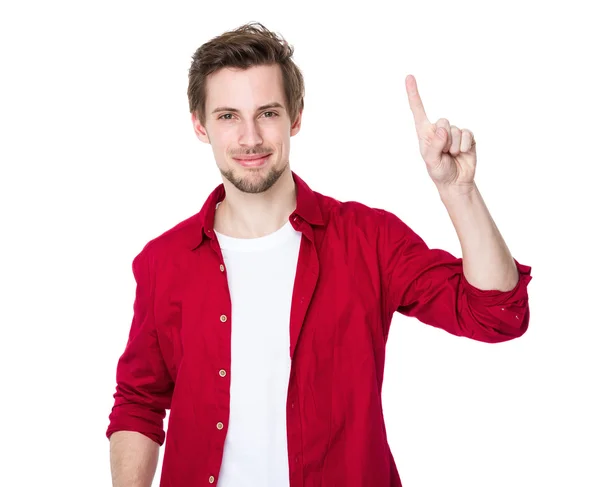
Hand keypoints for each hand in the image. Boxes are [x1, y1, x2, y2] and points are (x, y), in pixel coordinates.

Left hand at [405, 75, 476, 191]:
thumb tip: (442, 128)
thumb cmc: (439, 171)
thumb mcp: (431, 161)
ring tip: (451, 156)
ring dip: (454, 146)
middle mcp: (439, 129)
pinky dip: (464, 146)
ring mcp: (454, 132)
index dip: (413, 93)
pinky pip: (467, 134)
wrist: (456, 181)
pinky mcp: (467, 136)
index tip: (409, 77)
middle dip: (444, 139)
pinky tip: (462, 153)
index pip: (418, 110)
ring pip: (456, 130)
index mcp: (425, 132)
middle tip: (444, 153)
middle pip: (443, 121)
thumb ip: (434, 145)